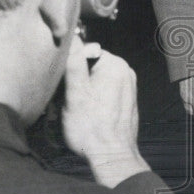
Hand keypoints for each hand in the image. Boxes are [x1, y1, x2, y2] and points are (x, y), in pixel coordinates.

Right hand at [63, 39, 149, 186]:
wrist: (112, 156)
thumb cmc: (91, 127)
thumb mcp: (75, 93)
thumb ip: (74, 62)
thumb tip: (73, 37)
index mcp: (116, 64)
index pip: (86, 52)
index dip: (71, 67)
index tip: (64, 85)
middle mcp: (126, 72)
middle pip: (91, 66)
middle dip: (77, 81)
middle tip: (69, 101)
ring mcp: (129, 86)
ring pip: (96, 80)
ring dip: (84, 91)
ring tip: (79, 110)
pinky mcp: (127, 100)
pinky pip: (105, 92)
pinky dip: (94, 100)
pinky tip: (89, 115)